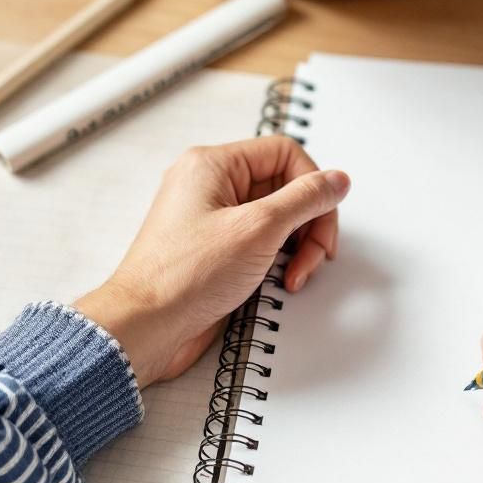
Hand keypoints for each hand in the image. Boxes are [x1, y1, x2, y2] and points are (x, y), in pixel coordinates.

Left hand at [75, 138, 348, 388]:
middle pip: (287, 187)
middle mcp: (213, 187)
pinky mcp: (218, 252)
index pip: (285, 154)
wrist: (145, 329)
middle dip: (308, 224)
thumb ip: (305, 199)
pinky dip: (280, 262)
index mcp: (214, 165)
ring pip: (279, 219)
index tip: (324, 217)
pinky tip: (279, 282)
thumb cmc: (183, 277)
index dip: (313, 184)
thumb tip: (336, 180)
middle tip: (316, 255)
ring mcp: (215, 221)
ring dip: (297, 247)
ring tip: (294, 275)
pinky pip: (264, 244)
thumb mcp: (259, 228)